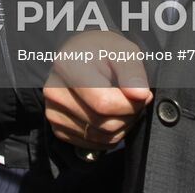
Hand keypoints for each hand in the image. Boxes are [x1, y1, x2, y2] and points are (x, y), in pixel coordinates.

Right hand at [44, 32, 152, 151]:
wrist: (81, 55)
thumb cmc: (103, 51)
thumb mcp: (123, 50)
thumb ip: (133, 71)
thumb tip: (140, 94)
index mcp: (68, 66)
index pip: (105, 103)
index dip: (131, 104)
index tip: (140, 93)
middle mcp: (54, 92)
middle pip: (105, 124)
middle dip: (129, 115)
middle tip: (131, 97)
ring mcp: (54, 112)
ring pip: (103, 137)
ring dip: (121, 125)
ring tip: (120, 103)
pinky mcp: (58, 129)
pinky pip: (95, 144)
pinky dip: (109, 134)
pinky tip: (108, 113)